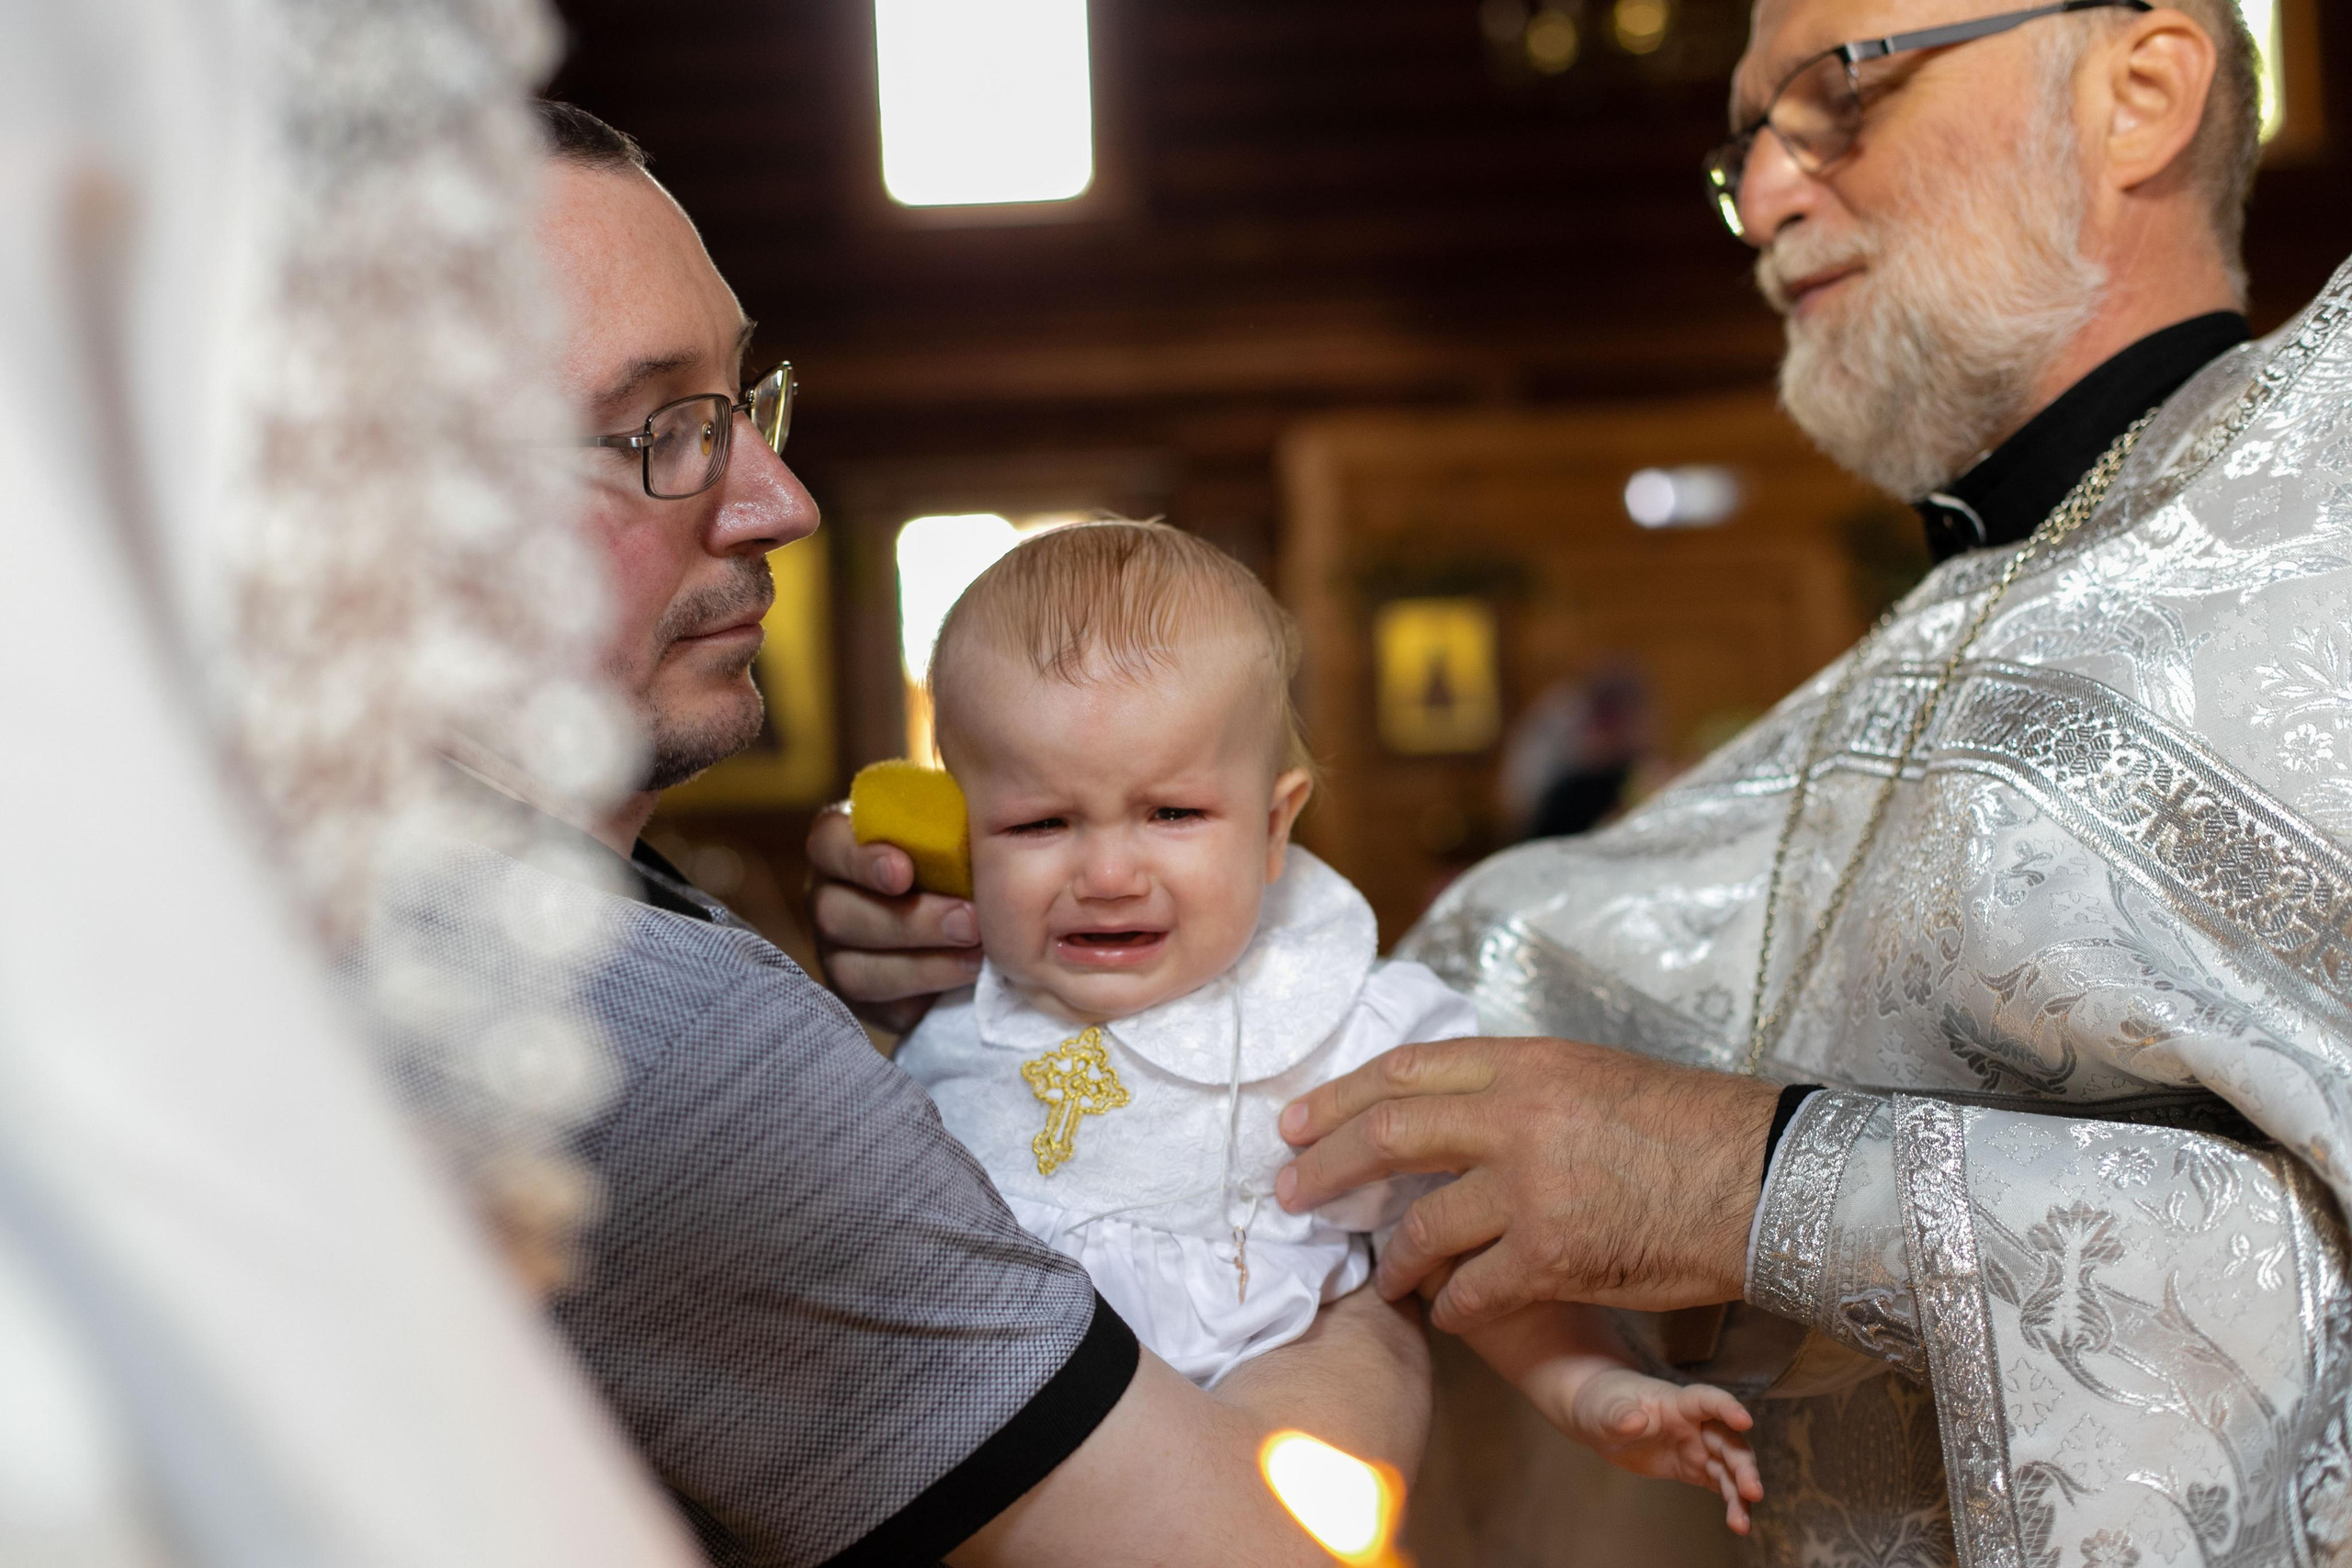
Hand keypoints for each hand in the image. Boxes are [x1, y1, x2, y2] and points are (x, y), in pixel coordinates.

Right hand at [806, 801, 980, 1031]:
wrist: (961, 910)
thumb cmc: (953, 853)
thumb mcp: (949, 827)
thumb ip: (951, 823)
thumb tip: (989, 822)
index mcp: (839, 846)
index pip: (828, 845)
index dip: (860, 860)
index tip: (904, 870)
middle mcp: (826, 899)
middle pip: (840, 915)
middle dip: (908, 921)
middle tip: (969, 920)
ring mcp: (836, 953)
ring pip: (856, 970)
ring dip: (920, 967)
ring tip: (975, 959)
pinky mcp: (860, 999)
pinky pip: (879, 1009)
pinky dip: (921, 999)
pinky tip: (962, 989)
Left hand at [1275, 1036, 1777, 1329]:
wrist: (1761, 1178)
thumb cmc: (1689, 1126)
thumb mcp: (1595, 1075)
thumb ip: (1519, 1087)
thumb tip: (1451, 1105)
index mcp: (1525, 1063)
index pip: (1407, 1070)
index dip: (1341, 1096)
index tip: (1298, 1120)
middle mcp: (1515, 1116)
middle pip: (1388, 1134)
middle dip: (1325, 1165)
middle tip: (1289, 1191)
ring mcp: (1530, 1188)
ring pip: (1422, 1224)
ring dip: (1392, 1258)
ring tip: (1381, 1275)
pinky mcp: (1551, 1256)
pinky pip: (1471, 1289)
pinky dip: (1452, 1305)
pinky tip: (1450, 1312)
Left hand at [1557, 1368, 1760, 1534]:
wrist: (1605, 1420)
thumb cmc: (1607, 1404)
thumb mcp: (1606, 1409)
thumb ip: (1620, 1415)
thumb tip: (1636, 1422)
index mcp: (1677, 1402)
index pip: (1707, 1400)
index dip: (1726, 1407)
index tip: (1745, 1421)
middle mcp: (1696, 1424)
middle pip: (1728, 1441)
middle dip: (1743, 1465)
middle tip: (1753, 1491)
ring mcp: (1698, 1447)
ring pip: (1729, 1467)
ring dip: (1741, 1492)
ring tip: (1742, 1523)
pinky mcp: (1694, 1468)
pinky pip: (1719, 1483)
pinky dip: (1731, 1501)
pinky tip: (1739, 1522)